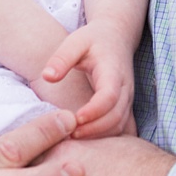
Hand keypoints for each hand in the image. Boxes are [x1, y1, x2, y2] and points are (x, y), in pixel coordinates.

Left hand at [40, 17, 136, 138]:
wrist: (116, 37)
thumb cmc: (93, 39)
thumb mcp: (76, 41)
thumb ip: (62, 58)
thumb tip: (47, 77)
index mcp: (113, 71)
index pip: (109, 96)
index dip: (94, 110)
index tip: (75, 119)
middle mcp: (125, 88)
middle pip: (116, 116)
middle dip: (94, 129)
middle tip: (69, 135)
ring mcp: (127, 98)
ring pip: (119, 124)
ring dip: (98, 135)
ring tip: (72, 137)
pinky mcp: (124, 106)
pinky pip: (119, 126)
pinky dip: (103, 135)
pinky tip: (83, 137)